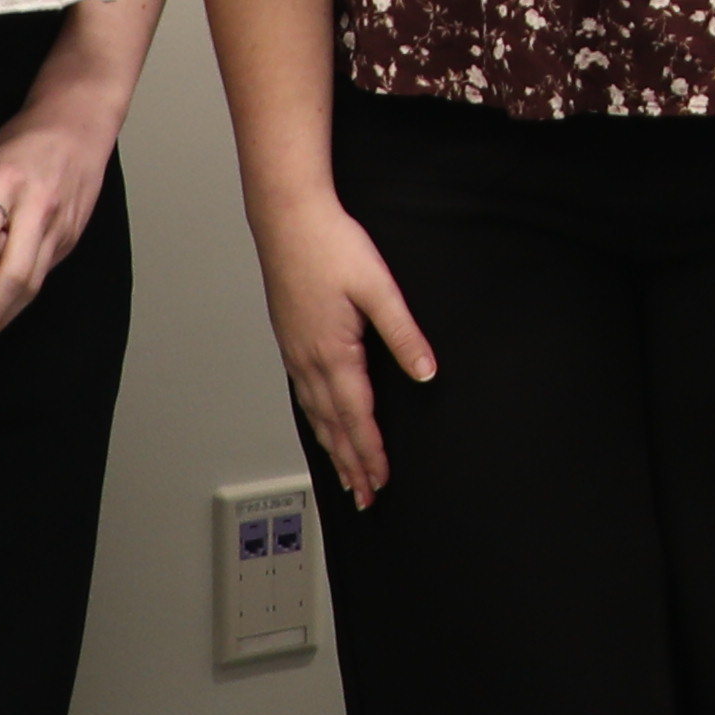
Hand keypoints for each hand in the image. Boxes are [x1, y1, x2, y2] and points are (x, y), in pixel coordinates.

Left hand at [0, 104, 124, 351]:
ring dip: (4, 314)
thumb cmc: (24, 139)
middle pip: (15, 273)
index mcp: (7, 182)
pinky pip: (44, 272)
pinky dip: (21, 295)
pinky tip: (1, 307)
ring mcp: (61, 223)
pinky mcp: (73, 235)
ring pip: (33, 283)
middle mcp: (38, 206)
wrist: (79, 123)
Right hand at [256, 194, 442, 501]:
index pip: (357, 418)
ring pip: (315, 414)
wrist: (287, 218)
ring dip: (332, 448)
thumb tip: (426, 374)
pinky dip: (316, 420)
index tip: (381, 483)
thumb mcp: (378, 288)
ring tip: (344, 476)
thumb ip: (404, 334)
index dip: (370, 454)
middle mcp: (309, 361)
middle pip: (333, 427)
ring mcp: (295, 352)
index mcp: (333, 353)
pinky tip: (321, 422)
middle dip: (351, 464)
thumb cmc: (329, 245)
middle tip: (365, 497)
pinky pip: (304, 394)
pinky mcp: (290, 340)